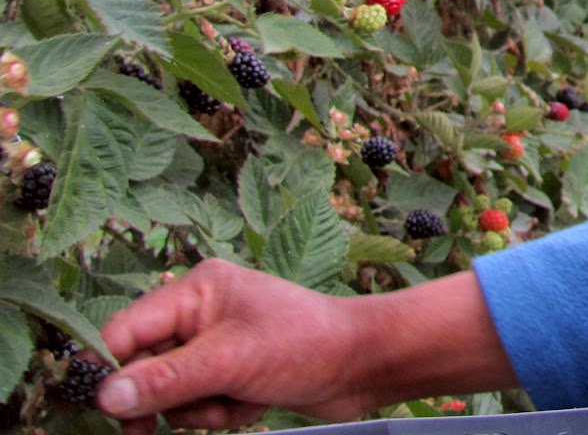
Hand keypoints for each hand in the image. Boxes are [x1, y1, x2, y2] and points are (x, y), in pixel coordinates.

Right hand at [97, 258, 372, 433]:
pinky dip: (222, 412)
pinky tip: (254, 403)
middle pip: (145, 367)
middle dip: (168, 397)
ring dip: (200, 408)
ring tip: (238, 399)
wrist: (360, 365)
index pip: (125, 331)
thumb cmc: (302, 345)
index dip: (112, 371)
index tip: (112, 410)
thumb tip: (106, 396)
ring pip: (171, 393)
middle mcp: (202, 313)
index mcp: (197, 291)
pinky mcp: (233, 372)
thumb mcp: (228, 363)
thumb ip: (165, 380)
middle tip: (174, 418)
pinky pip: (200, 403)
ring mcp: (218, 344)